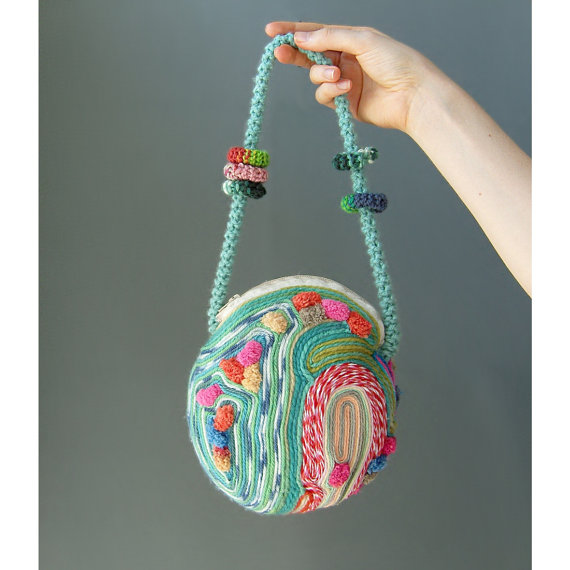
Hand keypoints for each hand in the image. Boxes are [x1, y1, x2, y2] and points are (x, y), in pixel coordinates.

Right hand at [265, 21, 431, 132]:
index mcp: (351, 39)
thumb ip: (329, 37)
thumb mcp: (362, 40)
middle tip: (280, 53)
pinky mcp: (346, 103)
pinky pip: (326, 96)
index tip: (272, 31)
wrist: (412, 95)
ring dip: (322, 76)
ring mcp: (345, 81)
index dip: (294, 31)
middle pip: (311, 55)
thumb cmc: (396, 62)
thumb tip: (301, 38)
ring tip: (338, 75)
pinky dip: (331, 91)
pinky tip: (346, 88)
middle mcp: (346, 59)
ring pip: (317, 78)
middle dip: (295, 54)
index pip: (316, 33)